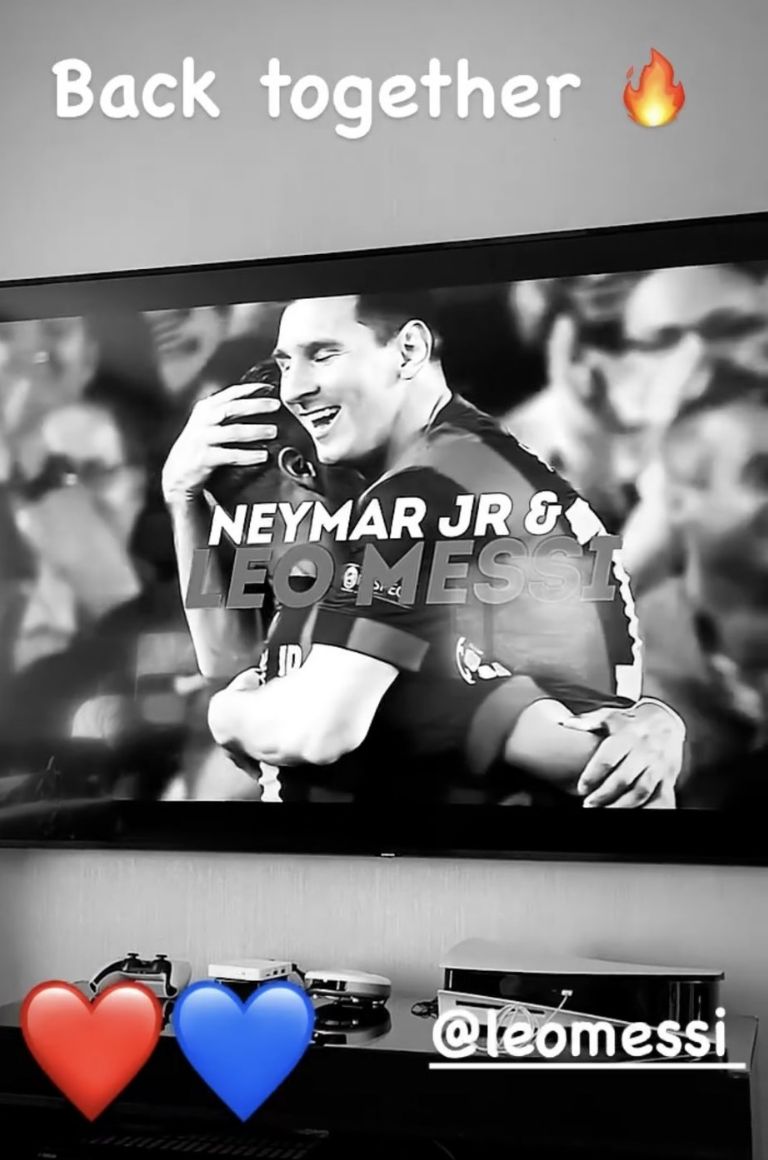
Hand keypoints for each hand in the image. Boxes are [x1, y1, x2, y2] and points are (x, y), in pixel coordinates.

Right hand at [161, 382, 279, 506]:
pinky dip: (249, 455)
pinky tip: (262, 456)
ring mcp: (202, 439)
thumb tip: (256, 404)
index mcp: (205, 408)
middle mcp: (203, 421)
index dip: (250, 389)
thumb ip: (224, 412)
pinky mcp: (204, 458)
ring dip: (256, 431)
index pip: (230, 393)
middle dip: (256, 405)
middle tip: (275, 405)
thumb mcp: (206, 423)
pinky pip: (231, 455)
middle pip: (232, 408)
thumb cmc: (198, 446)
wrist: (177, 472)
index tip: (268, 388)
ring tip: (272, 431)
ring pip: (233, 431)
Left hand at [560, 700, 684, 807]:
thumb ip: (587, 721)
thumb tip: (565, 723)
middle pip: (622, 779)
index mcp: (627, 735)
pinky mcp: (668, 776)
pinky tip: (633, 812)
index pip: (607, 759)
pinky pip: (660, 797)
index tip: (581, 788)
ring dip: (621, 805)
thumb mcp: (610, 716)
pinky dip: (648, 808)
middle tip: (588, 804)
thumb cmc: (631, 721)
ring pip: (640, 791)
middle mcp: (644, 750)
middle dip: (603, 795)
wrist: (667, 719)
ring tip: (605, 810)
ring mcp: (658, 764)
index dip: (592, 776)